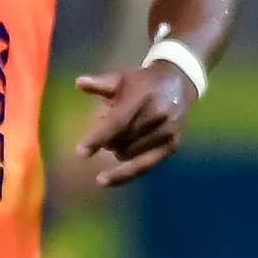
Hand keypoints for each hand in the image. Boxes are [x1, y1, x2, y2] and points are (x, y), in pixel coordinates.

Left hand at [72, 59, 197, 185]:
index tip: (81, 153)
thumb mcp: (122, 78)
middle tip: (106, 131)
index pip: (117, 122)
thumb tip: (79, 83)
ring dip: (116, 150)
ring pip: (128, 154)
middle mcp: (157, 116)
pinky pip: (144, 167)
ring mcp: (166, 133)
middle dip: (105, 141)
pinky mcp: (171, 146)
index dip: (98, 138)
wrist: (178, 84)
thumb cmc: (143, 83)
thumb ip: (100, 83)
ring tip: (119, 135)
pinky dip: (124, 173)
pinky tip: (107, 179)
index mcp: (143, 98)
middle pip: (120, 141)